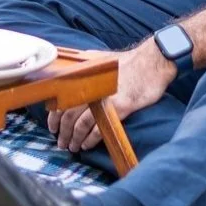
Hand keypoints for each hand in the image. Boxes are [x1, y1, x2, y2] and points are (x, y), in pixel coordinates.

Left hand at [47, 40, 175, 153]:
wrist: (152, 62)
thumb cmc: (126, 60)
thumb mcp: (98, 58)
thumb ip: (82, 67)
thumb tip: (67, 73)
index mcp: (83, 76)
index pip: (60, 101)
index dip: (54, 117)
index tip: (53, 128)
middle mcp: (89, 88)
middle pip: (68, 116)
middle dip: (63, 132)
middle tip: (61, 142)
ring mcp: (103, 99)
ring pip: (80, 125)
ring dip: (75, 139)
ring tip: (73, 147)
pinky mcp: (118, 108)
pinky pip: (99, 129)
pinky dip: (90, 140)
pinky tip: (87, 145)